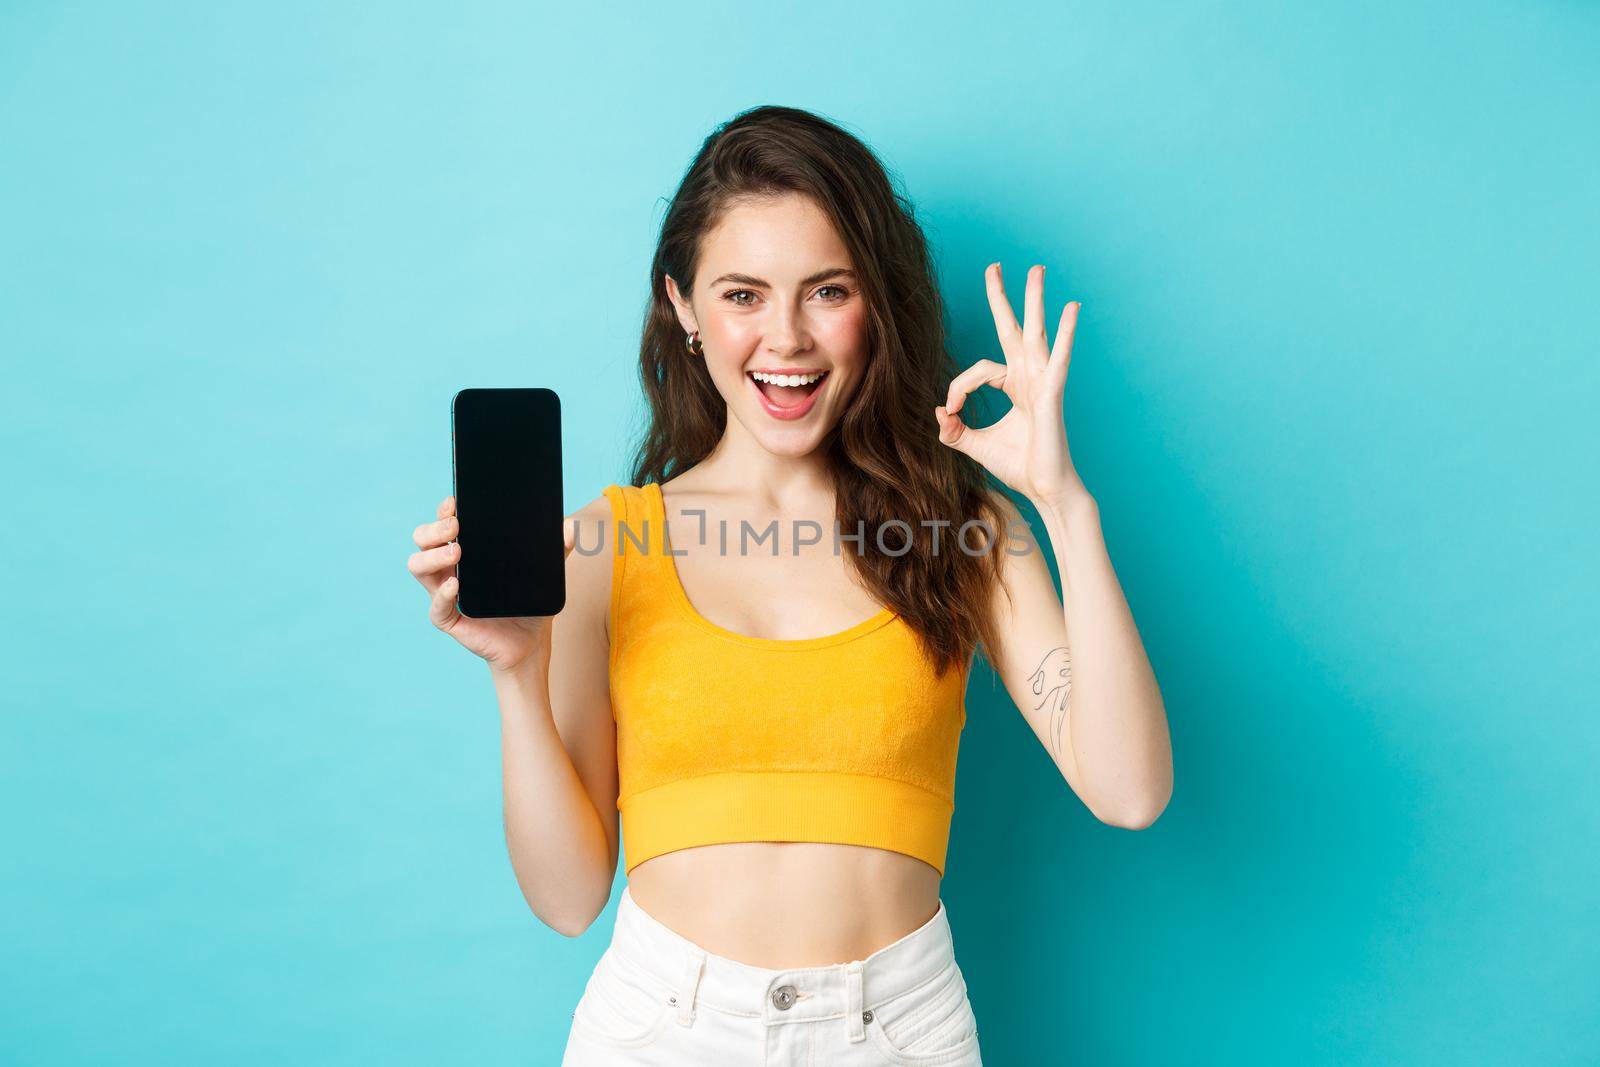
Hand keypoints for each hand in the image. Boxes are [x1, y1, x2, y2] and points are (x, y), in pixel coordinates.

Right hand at [407, 495, 577, 673]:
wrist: (531, 642)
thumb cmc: (529, 602)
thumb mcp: (544, 572)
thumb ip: (557, 549)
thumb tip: (570, 526)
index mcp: (466, 551)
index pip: (443, 524)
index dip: (443, 511)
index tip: (454, 503)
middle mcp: (448, 568)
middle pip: (423, 540)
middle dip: (433, 528)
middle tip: (456, 526)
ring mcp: (445, 593)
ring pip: (418, 567)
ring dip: (432, 556)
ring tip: (457, 552)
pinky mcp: (449, 619)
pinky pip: (436, 607)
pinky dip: (442, 594)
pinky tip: (455, 585)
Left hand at [934, 263, 1088, 506]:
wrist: (1044, 489)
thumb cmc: (1018, 466)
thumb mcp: (974, 445)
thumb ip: (953, 430)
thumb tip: (937, 412)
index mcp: (1013, 385)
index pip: (978, 370)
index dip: (958, 388)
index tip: (951, 413)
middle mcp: (1028, 377)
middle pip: (1012, 329)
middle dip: (1002, 297)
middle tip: (994, 266)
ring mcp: (1042, 382)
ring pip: (1035, 333)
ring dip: (1034, 300)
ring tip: (1036, 269)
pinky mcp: (1052, 394)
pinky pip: (1058, 358)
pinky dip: (1066, 333)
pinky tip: (1072, 308)